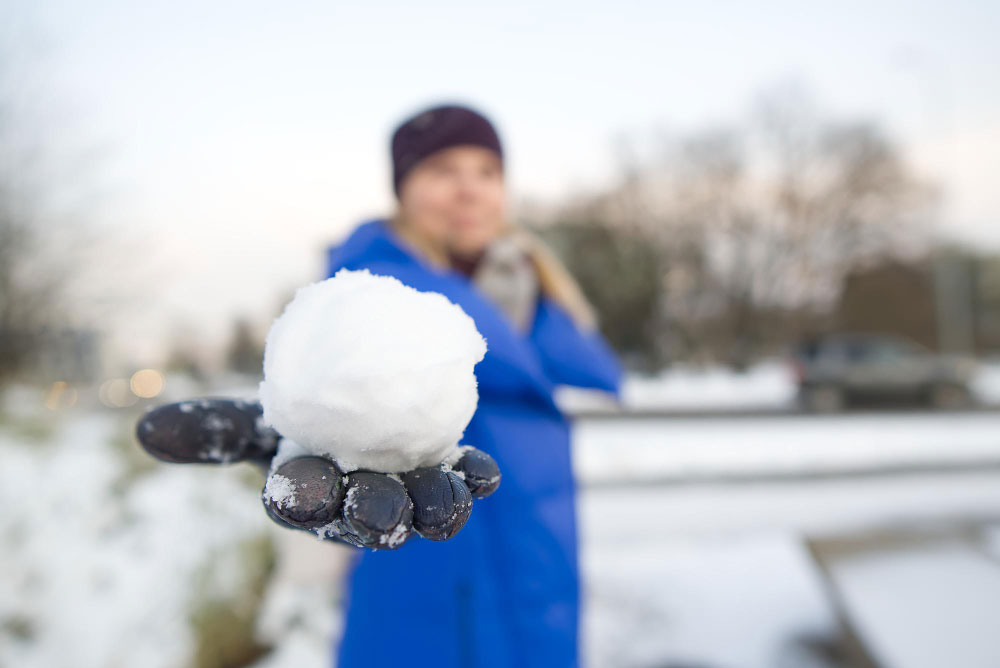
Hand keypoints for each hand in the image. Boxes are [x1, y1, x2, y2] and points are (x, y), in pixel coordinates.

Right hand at [134, 398, 500, 549]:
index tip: (299, 490)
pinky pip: (465, 482)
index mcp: (312, 494)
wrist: (366, 402)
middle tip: (377, 508)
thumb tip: (142, 431)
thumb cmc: (302, 418)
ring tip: (444, 498)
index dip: (300, 497)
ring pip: (421, 508)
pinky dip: (476, 480)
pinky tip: (486, 474)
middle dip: (370, 515)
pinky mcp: (449, 478)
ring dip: (433, 506)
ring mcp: (409, 496)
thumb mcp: (260, 420)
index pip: (301, 500)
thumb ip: (215, 427)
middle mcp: (360, 505)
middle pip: (365, 514)